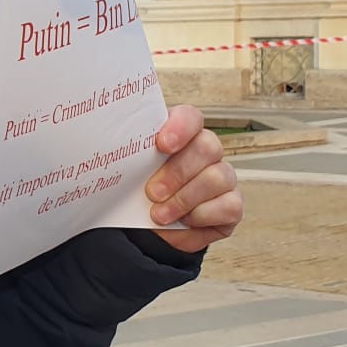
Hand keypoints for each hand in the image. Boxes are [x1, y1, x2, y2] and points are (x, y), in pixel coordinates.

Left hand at [144, 105, 241, 254]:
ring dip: (184, 199)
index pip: (190, 117)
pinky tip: (182, 222)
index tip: (162, 145)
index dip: (180, 127)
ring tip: (159, 214)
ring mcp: (223, 178)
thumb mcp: (130, 176)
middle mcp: (207, 152)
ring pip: (218, 177)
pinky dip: (201, 216)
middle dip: (177, 172)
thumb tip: (115, 158)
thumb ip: (131, 162)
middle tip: (152, 192)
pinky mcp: (232, 205)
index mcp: (180, 136)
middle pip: (207, 146)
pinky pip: (228, 206)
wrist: (149, 228)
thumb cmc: (138, 193)